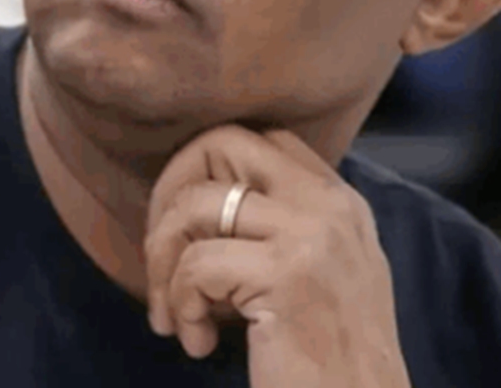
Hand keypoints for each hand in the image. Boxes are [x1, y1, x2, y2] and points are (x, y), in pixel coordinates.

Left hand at [143, 124, 410, 387]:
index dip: (204, 170)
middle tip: (160, 253)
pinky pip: (196, 265)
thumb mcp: (322, 274)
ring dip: (162, 262)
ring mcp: (312, 236)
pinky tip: (198, 341)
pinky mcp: (288, 276)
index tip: (187, 229)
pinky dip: (179, 304)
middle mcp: (330, 206)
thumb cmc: (330, 362)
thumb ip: (282, 226)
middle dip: (170, 191)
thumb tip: (199, 198)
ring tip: (175, 314)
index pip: (258, 138)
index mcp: (340, 201)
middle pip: (223, 142)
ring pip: (196, 204)